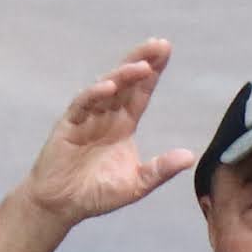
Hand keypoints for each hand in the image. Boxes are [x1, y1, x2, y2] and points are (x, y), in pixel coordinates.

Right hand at [16, 39, 199, 229]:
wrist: (61, 207)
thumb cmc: (96, 194)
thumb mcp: (136, 185)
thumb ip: (160, 170)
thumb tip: (189, 157)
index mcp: (123, 125)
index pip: (141, 92)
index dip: (153, 72)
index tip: (166, 50)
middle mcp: (106, 116)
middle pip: (126, 82)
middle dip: (141, 61)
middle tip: (159, 44)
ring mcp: (86, 117)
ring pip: (106, 88)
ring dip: (123, 75)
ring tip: (140, 66)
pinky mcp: (68, 125)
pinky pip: (82, 104)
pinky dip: (95, 94)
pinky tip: (109, 86)